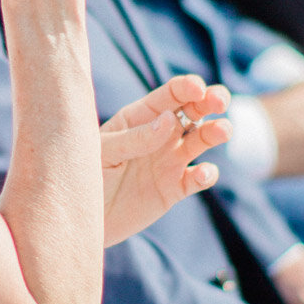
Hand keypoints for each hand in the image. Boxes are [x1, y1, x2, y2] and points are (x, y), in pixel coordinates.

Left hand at [100, 73, 230, 246]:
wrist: (80, 216)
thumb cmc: (83, 175)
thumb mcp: (102, 152)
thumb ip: (134, 137)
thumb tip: (170, 119)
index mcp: (139, 117)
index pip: (168, 96)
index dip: (186, 87)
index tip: (197, 88)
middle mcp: (160, 135)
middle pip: (192, 112)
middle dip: (210, 101)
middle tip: (220, 100)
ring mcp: (169, 161)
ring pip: (200, 141)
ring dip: (215, 133)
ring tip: (223, 130)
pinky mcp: (173, 189)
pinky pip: (196, 179)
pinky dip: (206, 175)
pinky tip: (203, 174)